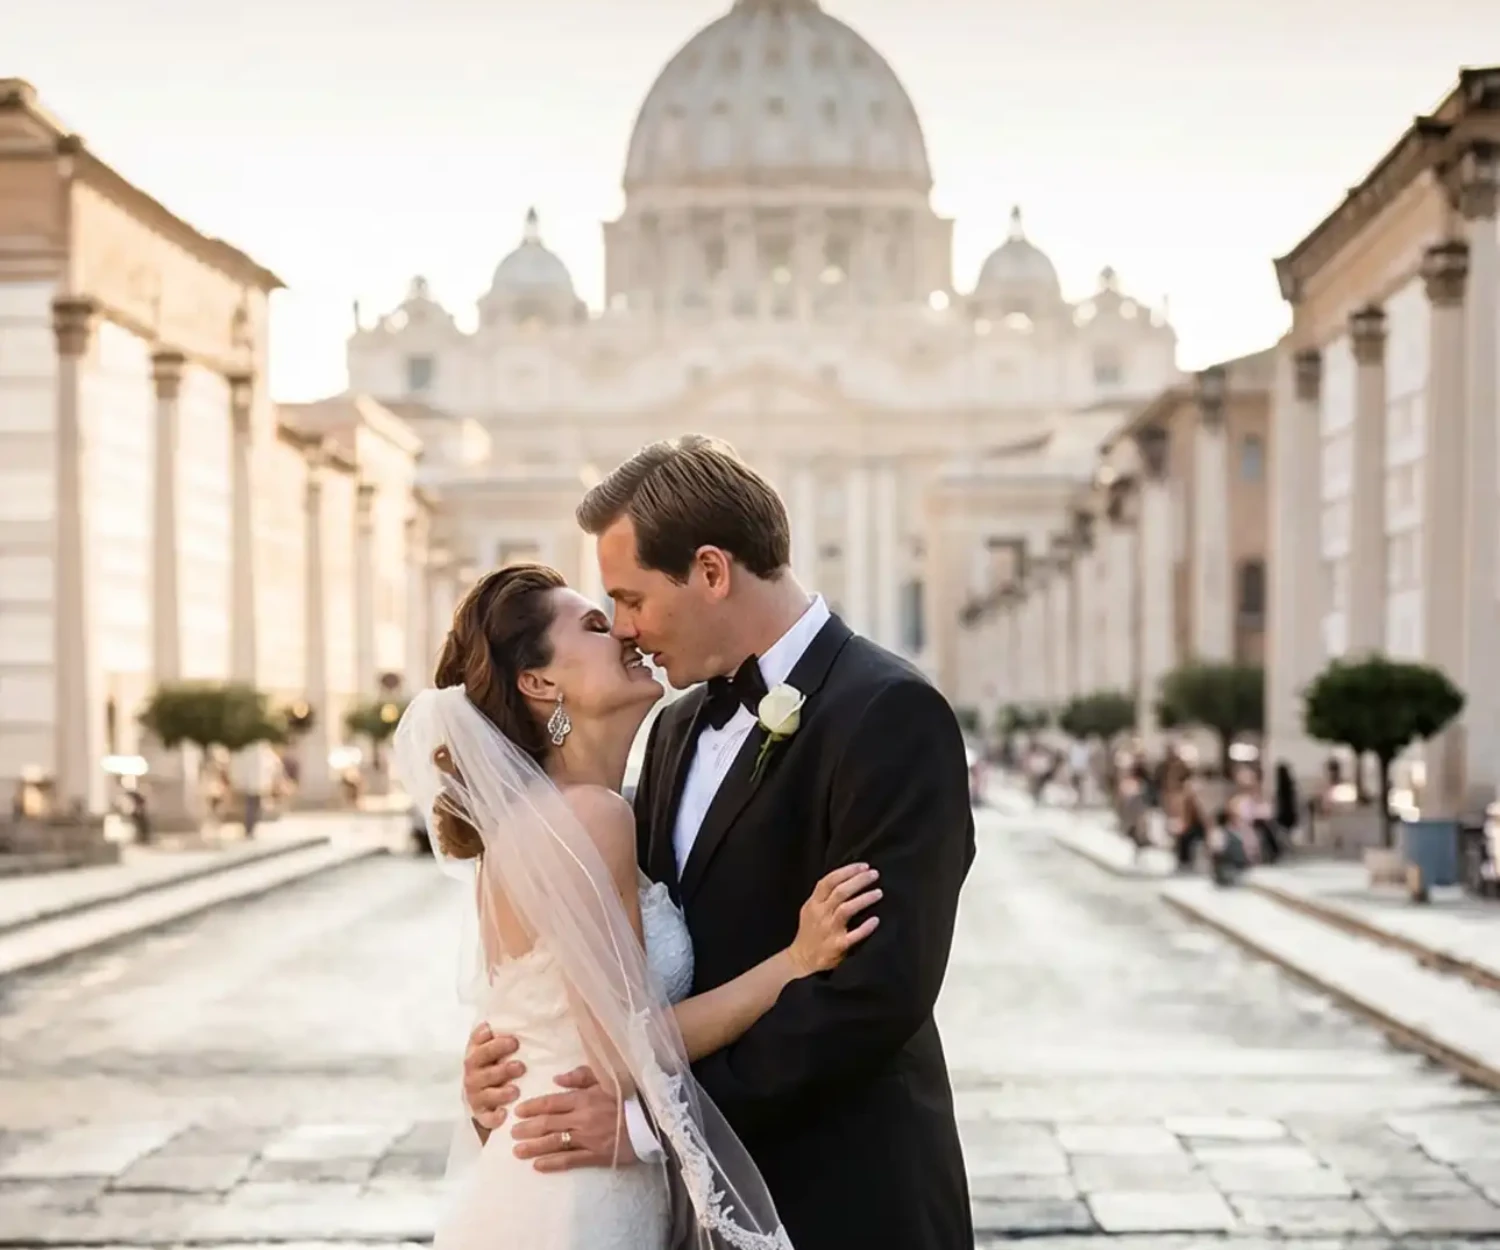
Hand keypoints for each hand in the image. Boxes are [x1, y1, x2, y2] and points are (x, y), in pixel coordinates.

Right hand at [462, 1023, 526, 1131]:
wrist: (489, 1101)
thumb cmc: (500, 1066)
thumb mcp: (502, 1050)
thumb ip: (508, 1035)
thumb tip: (529, 1012)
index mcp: (477, 1052)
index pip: (476, 1040)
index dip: (485, 1036)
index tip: (504, 1034)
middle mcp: (473, 1072)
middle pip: (478, 1062)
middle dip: (496, 1061)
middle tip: (519, 1062)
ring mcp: (475, 1094)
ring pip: (483, 1091)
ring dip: (498, 1091)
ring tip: (515, 1090)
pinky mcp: (481, 1114)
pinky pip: (485, 1117)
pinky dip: (493, 1117)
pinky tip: (504, 1115)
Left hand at [510, 1066, 632, 1171]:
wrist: (652, 1121)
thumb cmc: (629, 1097)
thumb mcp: (607, 1079)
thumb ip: (581, 1076)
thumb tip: (557, 1078)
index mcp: (584, 1098)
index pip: (552, 1102)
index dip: (533, 1107)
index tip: (518, 1111)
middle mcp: (582, 1119)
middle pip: (548, 1124)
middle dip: (527, 1129)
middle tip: (510, 1133)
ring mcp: (588, 1139)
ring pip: (555, 1143)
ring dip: (534, 1147)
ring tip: (517, 1151)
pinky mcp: (596, 1156)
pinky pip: (570, 1161)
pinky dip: (553, 1163)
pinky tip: (538, 1165)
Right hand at [789, 862, 881, 975]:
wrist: (801, 960)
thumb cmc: (810, 931)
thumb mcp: (811, 909)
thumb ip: (825, 896)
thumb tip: (848, 878)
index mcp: (813, 903)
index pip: (829, 881)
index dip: (847, 871)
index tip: (864, 865)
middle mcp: (820, 914)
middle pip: (840, 892)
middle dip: (858, 880)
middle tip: (875, 874)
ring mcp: (828, 930)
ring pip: (846, 909)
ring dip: (863, 899)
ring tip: (878, 893)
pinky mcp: (837, 946)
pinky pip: (853, 936)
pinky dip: (865, 928)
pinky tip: (876, 920)